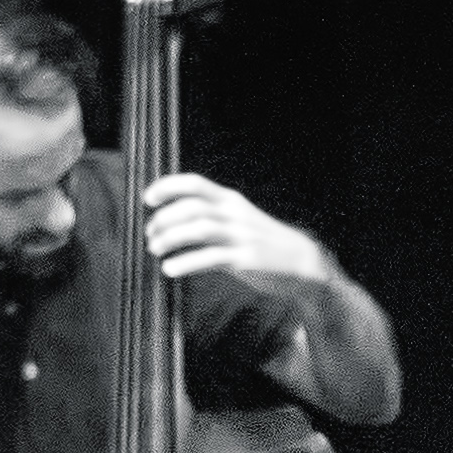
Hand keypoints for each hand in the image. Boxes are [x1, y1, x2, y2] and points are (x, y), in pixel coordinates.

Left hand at [137, 171, 337, 294]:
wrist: (305, 264)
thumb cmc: (265, 244)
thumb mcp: (240, 221)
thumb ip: (213, 217)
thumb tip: (174, 222)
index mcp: (231, 201)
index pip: (194, 183)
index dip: (166, 187)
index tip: (148, 199)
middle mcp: (235, 214)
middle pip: (190, 207)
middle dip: (163, 220)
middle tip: (150, 235)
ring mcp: (242, 236)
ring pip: (197, 229)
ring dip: (169, 239)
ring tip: (155, 250)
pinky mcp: (246, 259)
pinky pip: (209, 258)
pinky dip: (185, 263)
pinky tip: (170, 269)